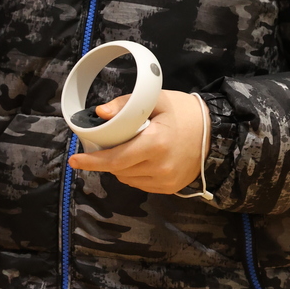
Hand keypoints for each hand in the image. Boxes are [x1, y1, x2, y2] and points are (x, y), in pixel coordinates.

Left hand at [69, 90, 207, 195]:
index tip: (74, 160)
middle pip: (118, 170)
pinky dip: (133, 172)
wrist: (215, 133)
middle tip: (105, 144)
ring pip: (127, 178)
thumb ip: (126, 105)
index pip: (115, 159)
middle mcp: (160, 167)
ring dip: (120, 166)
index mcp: (156, 144)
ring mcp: (165, 181)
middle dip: (106, 159)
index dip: (92, 162)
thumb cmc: (184, 112)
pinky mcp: (169, 188)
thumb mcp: (156, 100)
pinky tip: (140, 158)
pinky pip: (140, 184)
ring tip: (129, 147)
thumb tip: (99, 113)